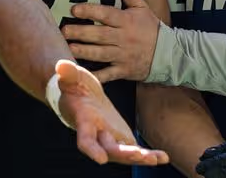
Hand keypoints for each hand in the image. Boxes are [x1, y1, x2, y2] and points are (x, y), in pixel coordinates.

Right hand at [53, 59, 168, 166]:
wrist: (80, 98)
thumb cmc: (74, 88)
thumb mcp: (71, 78)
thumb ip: (67, 74)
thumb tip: (61, 65)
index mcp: (84, 122)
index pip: (85, 139)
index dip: (92, 149)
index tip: (101, 159)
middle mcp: (97, 134)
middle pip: (111, 149)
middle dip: (125, 154)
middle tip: (140, 155)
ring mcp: (110, 138)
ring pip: (125, 153)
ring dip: (141, 157)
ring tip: (159, 158)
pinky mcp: (121, 138)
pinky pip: (135, 150)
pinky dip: (148, 155)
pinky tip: (163, 157)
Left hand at [62, 0, 159, 82]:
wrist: (168, 53)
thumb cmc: (151, 28)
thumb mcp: (141, 6)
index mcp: (126, 21)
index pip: (106, 14)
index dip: (90, 11)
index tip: (74, 9)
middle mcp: (123, 38)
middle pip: (99, 35)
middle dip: (80, 32)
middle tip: (63, 30)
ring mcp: (122, 56)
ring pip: (100, 54)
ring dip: (83, 51)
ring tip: (67, 48)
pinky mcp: (123, 71)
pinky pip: (107, 74)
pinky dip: (95, 76)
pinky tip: (81, 74)